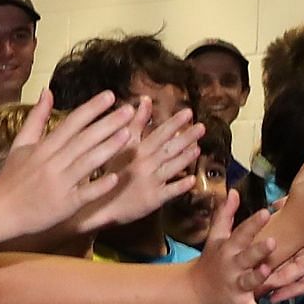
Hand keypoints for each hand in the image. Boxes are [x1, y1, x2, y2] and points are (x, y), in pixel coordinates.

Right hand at [0, 91, 140, 238]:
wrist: (0, 210)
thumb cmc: (12, 177)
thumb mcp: (21, 144)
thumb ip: (37, 118)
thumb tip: (47, 91)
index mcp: (44, 147)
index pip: (72, 123)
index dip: (91, 108)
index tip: (110, 96)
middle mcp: (53, 163)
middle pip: (84, 139)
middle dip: (108, 123)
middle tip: (129, 110)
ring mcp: (60, 184)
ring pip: (87, 162)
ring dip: (109, 148)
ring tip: (129, 134)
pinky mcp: (65, 205)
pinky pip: (85, 194)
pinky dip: (100, 186)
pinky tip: (117, 176)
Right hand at [68, 103, 202, 233]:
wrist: (102, 203)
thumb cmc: (112, 172)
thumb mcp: (120, 145)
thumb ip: (135, 123)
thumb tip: (145, 100)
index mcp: (138, 150)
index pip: (159, 133)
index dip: (174, 123)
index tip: (188, 112)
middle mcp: (145, 164)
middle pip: (169, 149)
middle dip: (186, 137)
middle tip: (202, 127)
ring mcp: (151, 182)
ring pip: (172, 168)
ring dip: (185, 158)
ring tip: (198, 148)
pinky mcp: (154, 199)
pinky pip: (170, 191)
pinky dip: (181, 185)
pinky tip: (192, 179)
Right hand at [192, 191, 276, 303]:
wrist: (195, 289)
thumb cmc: (211, 259)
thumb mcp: (216, 237)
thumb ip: (225, 214)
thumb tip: (234, 191)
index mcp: (228, 248)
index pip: (242, 232)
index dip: (253, 223)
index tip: (266, 212)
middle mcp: (232, 265)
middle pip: (247, 256)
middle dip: (258, 250)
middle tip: (272, 241)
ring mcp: (235, 284)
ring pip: (249, 281)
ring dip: (258, 278)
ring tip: (268, 272)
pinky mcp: (239, 303)